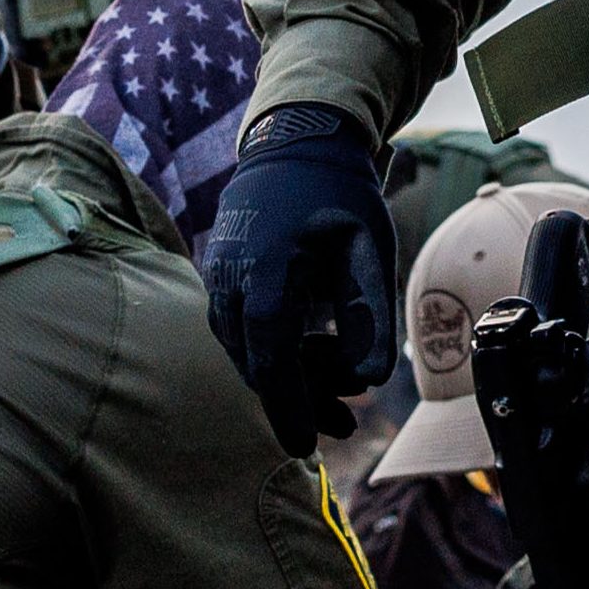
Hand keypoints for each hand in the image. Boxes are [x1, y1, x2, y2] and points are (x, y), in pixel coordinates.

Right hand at [198, 107, 398, 444]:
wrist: (294, 144)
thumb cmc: (338, 194)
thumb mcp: (368, 248)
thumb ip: (369, 313)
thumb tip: (370, 379)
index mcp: (267, 272)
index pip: (270, 357)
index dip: (286, 405)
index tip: (302, 445)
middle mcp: (230, 279)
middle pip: (257, 363)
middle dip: (298, 401)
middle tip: (344, 424)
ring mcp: (218, 278)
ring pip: (246, 352)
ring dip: (288, 379)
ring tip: (338, 394)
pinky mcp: (220, 279)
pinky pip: (241, 332)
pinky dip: (273, 352)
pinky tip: (312, 356)